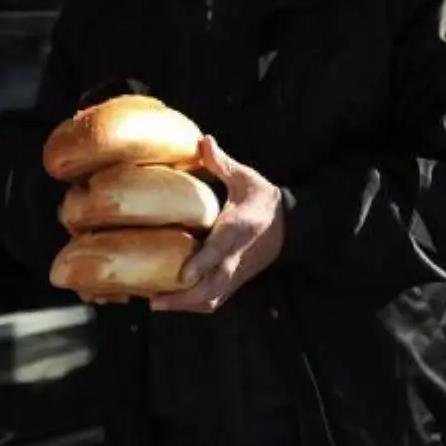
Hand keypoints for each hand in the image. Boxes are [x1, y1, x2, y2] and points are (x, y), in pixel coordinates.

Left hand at [150, 136, 284, 313]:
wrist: (291, 224)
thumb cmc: (263, 198)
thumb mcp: (245, 177)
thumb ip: (221, 163)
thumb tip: (203, 140)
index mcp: (239, 228)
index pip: (220, 250)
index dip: (202, 264)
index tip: (182, 274)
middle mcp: (238, 255)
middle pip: (214, 285)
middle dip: (185, 297)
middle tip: (154, 301)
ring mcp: (238, 272)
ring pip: (214, 298)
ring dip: (187, 306)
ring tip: (158, 304)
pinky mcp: (237, 280)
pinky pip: (216, 299)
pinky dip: (195, 305)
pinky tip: (174, 302)